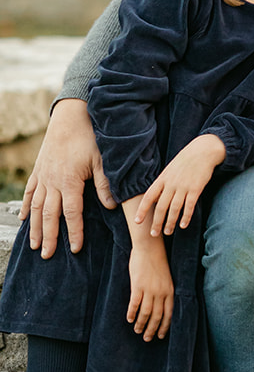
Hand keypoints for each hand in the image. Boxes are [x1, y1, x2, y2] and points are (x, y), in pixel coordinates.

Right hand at [20, 98, 115, 257]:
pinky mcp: (38, 169)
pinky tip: (24, 220)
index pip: (72, 214)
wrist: (71, 115)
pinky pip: (30, 192)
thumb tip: (111, 206)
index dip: (73, 233)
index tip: (74, 249)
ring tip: (34, 245)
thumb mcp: (102, 159)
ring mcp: (43, 176)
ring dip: (35, 227)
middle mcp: (53, 182)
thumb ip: (105, 184)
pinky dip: (25, 207)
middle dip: (49, 237)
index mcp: (70, 182)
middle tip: (47, 255)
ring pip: (35, 207)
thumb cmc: (90, 137)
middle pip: (49, 215)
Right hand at [127, 240, 173, 339]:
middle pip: (157, 316)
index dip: (165, 326)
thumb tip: (159, 307)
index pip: (169, 313)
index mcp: (170, 290)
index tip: (161, 336)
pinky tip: (129, 319)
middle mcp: (161, 292)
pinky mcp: (138, 285)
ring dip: (141, 324)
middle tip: (147, 338)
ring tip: (137, 331)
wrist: (149, 247)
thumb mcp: (166, 278)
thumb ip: (164, 291)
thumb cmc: (157, 261)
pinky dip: (131, 313)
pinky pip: (134, 304)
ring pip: (145, 313)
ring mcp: (149, 289)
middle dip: (152, 330)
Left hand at [135, 134, 225, 235]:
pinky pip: (189, 206)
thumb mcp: (170, 169)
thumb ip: (163, 182)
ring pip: (174, 209)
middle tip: (153, 234)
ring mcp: (184, 186)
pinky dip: (186, 216)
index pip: (149, 197)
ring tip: (168, 232)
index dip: (142, 210)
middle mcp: (171, 184)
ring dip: (170, 222)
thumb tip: (156, 197)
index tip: (137, 221)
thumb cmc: (185, 160)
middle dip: (156, 222)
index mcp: (163, 178)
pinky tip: (183, 225)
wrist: (202, 151)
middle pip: (161, 207)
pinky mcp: (196, 188)